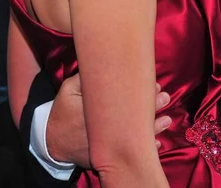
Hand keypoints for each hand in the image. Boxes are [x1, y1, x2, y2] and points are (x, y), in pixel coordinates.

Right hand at [46, 75, 171, 167]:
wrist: (52, 141)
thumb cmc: (64, 110)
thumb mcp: (69, 89)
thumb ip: (85, 77)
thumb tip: (106, 63)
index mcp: (95, 110)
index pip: (124, 98)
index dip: (141, 91)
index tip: (154, 84)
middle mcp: (104, 129)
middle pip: (133, 117)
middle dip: (151, 107)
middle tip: (165, 97)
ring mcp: (106, 146)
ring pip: (134, 137)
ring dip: (153, 128)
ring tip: (168, 120)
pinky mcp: (107, 156)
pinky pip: (129, 155)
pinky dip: (144, 150)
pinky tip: (157, 144)